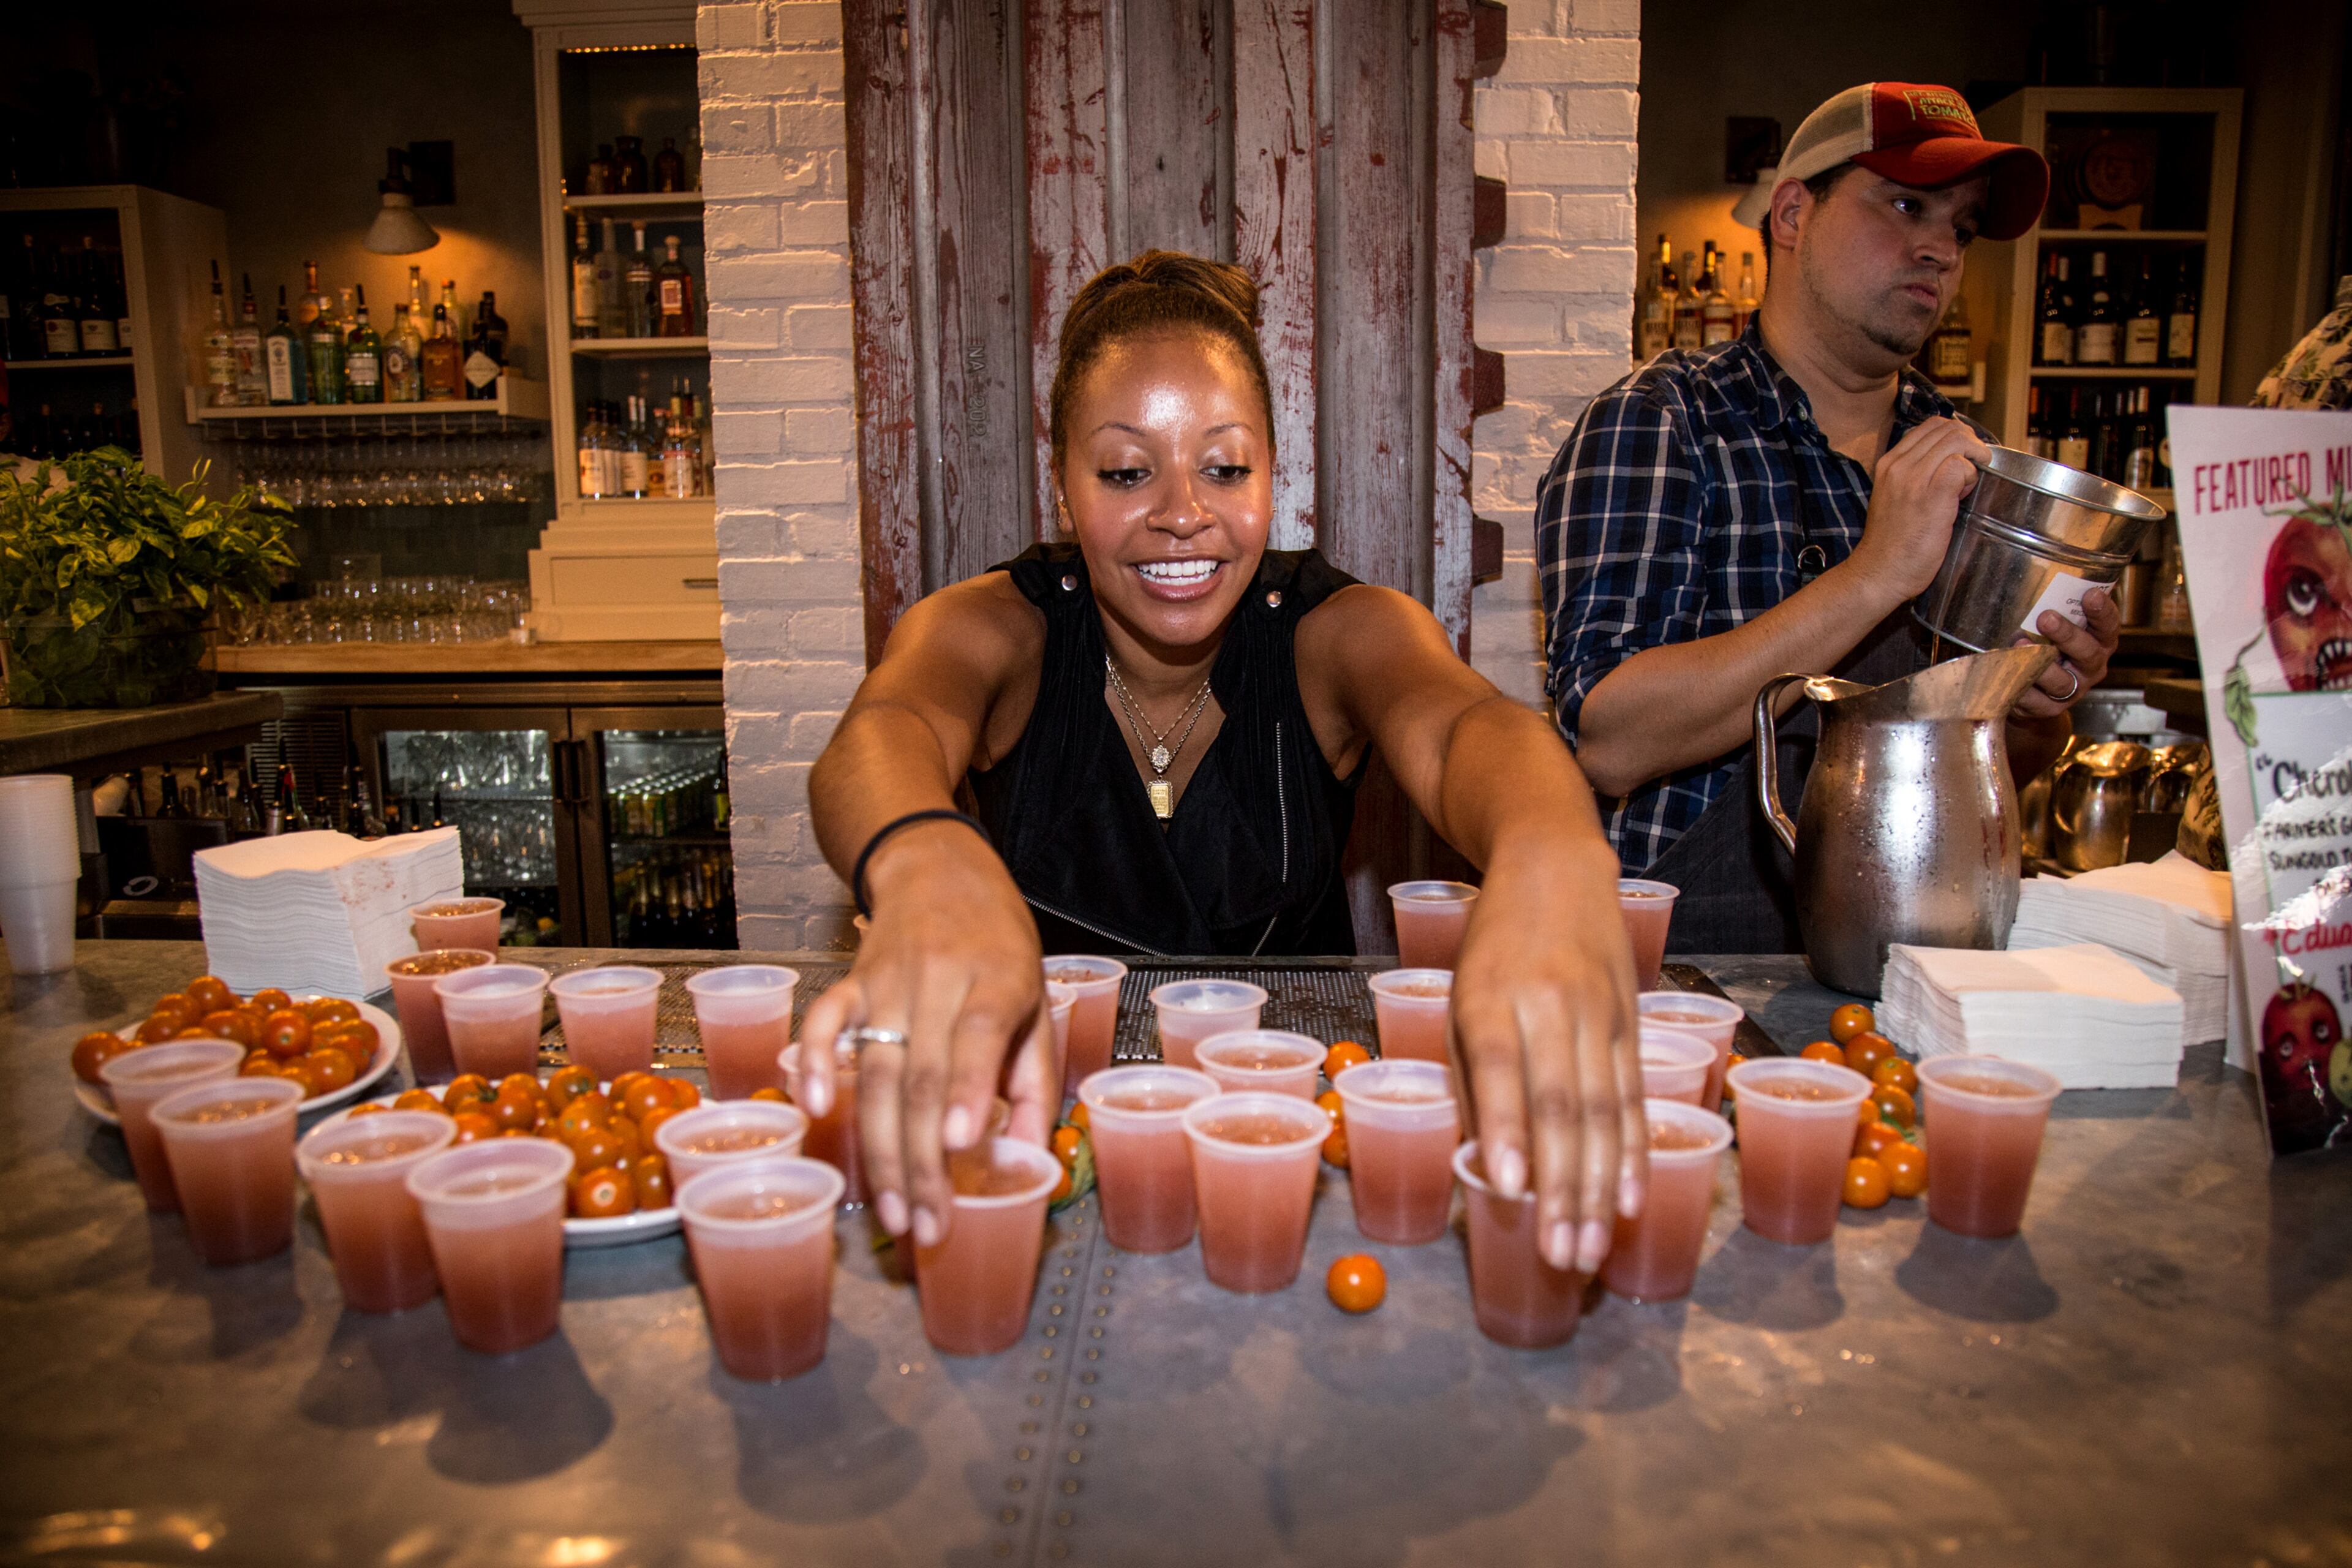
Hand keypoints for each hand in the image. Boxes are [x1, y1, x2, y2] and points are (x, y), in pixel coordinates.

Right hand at [797, 822, 1053, 1248]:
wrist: (940, 867)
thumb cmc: (999, 944)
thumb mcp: (1036, 999)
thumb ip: (1034, 1078)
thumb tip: (1029, 1157)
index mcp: (998, 980)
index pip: (976, 1035)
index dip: (966, 1089)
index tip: (958, 1145)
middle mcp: (939, 979)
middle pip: (920, 1076)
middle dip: (920, 1160)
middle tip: (925, 1226)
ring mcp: (887, 980)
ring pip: (873, 1070)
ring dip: (877, 1147)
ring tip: (890, 1209)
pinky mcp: (850, 981)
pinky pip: (824, 1022)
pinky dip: (811, 1062)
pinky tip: (812, 1109)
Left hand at [1447, 842, 1645, 1275]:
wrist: (1554, 868)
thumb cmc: (1492, 947)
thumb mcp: (1459, 998)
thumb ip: (1471, 1077)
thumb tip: (1482, 1163)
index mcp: (1489, 998)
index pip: (1500, 1068)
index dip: (1506, 1130)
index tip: (1510, 1191)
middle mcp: (1547, 1006)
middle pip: (1561, 1106)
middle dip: (1563, 1188)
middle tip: (1562, 1255)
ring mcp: (1597, 1015)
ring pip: (1603, 1112)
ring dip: (1600, 1188)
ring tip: (1592, 1248)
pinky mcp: (1629, 1023)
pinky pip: (1633, 1097)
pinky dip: (1634, 1152)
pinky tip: (1633, 1197)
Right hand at [1844, 416, 1988, 606]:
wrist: (1879, 573)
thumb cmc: (1893, 544)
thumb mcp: (1895, 498)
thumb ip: (1915, 476)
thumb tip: (1951, 464)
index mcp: (1889, 463)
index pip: (1932, 425)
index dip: (1957, 435)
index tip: (1964, 457)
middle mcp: (1899, 465)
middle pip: (1947, 428)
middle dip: (1970, 444)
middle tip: (1974, 469)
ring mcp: (1914, 479)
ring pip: (1957, 441)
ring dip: (1973, 458)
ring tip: (1968, 483)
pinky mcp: (1931, 496)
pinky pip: (1961, 466)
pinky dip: (1971, 476)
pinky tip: (1963, 495)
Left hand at [2012, 586, 2119, 719]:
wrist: (2034, 695)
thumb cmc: (2045, 648)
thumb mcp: (2053, 627)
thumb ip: (2051, 609)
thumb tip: (2024, 576)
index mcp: (2098, 642)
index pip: (2108, 625)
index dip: (2102, 611)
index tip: (2091, 594)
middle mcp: (2091, 667)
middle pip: (2087, 652)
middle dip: (2067, 634)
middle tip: (2046, 617)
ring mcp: (2072, 691)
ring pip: (2062, 681)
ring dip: (2041, 664)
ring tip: (2020, 646)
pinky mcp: (2049, 709)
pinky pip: (2035, 701)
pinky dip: (2020, 688)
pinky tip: (2007, 674)